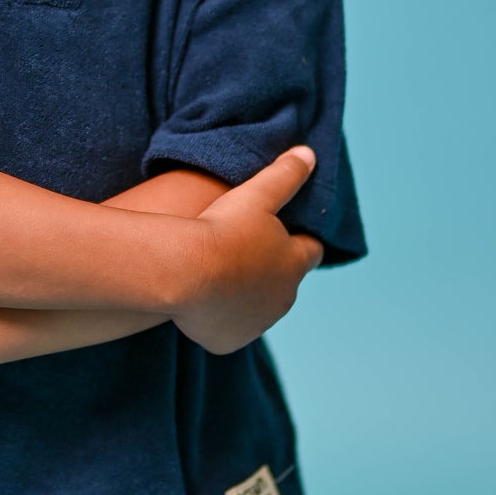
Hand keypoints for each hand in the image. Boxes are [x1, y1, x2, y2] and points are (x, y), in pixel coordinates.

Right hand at [176, 147, 323, 353]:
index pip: (310, 251)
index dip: (300, 241)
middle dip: (272, 270)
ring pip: (258, 307)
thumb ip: (285, 176)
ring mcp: (256, 323)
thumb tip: (310, 154)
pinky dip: (222, 317)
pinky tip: (203, 300)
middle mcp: (283, 298)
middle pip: (285, 282)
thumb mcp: (256, 195)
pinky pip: (229, 328)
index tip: (288, 233)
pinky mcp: (229, 340)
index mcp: (294, 263)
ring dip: (247, 294)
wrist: (185, 272)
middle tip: (247, 254)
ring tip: (222, 276)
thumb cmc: (223, 229)